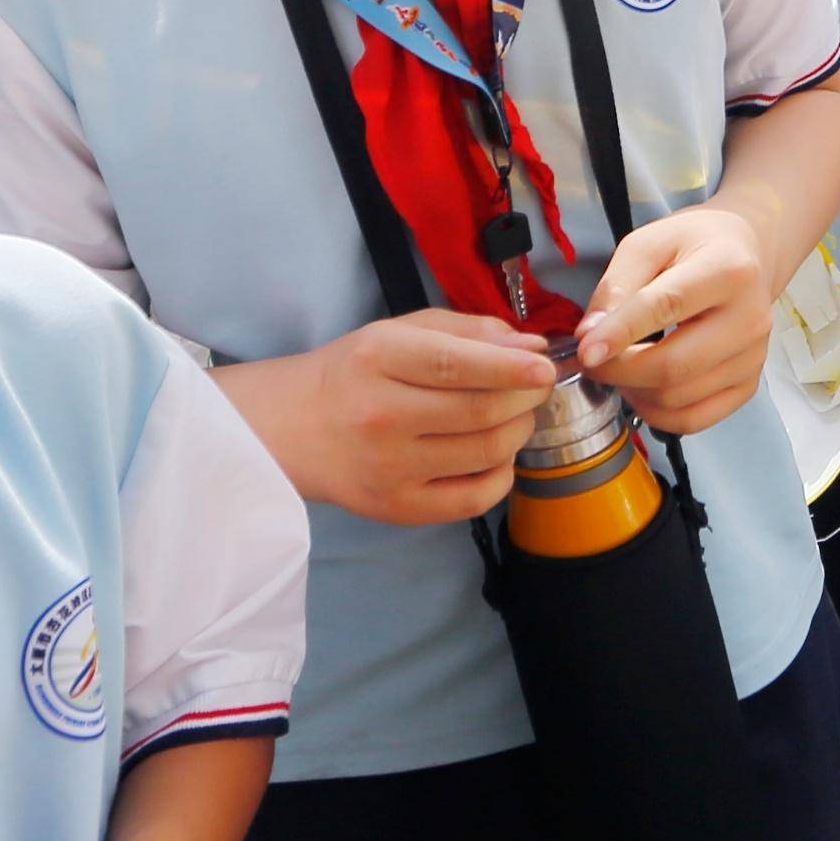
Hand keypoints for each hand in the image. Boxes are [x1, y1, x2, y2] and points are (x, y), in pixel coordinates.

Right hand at [213, 312, 553, 526]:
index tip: (546, 365)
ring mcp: (389, 468)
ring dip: (519, 430)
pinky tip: (497, 455)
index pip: (454, 365)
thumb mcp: (401, 332)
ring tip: (515, 414)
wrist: (294, 428)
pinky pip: (474, 499)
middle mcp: (380, 416)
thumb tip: (531, 346)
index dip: (510, 367)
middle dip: (526, 397)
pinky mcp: (398, 509)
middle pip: (479, 412)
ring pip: (485, 453)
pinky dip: (502, 475)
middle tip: (536, 386)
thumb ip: (469, 332)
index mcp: (378, 359)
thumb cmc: (357, 372)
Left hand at [575, 204, 775, 435]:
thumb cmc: (693, 246)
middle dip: (619, 371)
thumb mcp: (648, 244)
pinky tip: (643, 389)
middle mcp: (750, 318)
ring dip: (634, 392)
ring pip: (679, 399)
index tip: (584, 351)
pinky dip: (657, 413)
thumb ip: (616, 286)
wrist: (745, 256)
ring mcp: (753, 357)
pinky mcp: (748, 384)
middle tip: (591, 360)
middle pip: (674, 366)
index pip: (666, 307)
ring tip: (619, 367)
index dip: (619, 334)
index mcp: (727, 269)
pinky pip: (694, 419)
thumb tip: (591, 336)